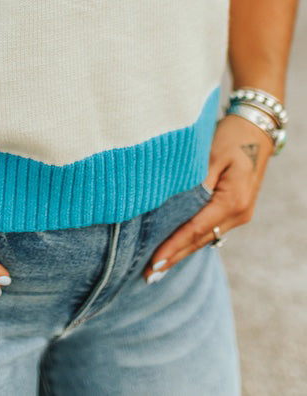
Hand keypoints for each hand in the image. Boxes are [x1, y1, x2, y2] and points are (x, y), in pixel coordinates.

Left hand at [144, 113, 273, 281]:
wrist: (256, 131)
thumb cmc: (231, 137)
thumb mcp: (212, 154)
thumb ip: (196, 180)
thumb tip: (177, 202)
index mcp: (232, 201)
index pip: (196, 229)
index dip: (174, 246)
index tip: (155, 261)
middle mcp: (238, 213)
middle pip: (200, 240)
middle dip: (175, 257)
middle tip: (149, 275)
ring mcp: (238, 213)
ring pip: (205, 238)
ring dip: (182, 252)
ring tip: (158, 269)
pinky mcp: (234, 209)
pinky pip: (210, 229)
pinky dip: (191, 239)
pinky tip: (176, 248)